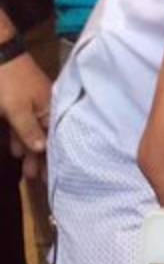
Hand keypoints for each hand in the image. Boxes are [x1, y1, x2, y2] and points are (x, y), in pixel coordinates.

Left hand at [0, 52, 51, 179]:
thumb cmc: (10, 83)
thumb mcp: (17, 110)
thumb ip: (29, 131)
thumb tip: (42, 150)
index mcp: (51, 109)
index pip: (54, 139)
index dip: (52, 158)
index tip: (50, 177)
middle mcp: (47, 108)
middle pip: (45, 138)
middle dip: (40, 159)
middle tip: (37, 180)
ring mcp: (34, 104)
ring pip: (34, 132)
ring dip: (29, 151)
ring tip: (27, 171)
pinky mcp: (21, 102)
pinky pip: (24, 125)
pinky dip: (20, 137)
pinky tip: (16, 150)